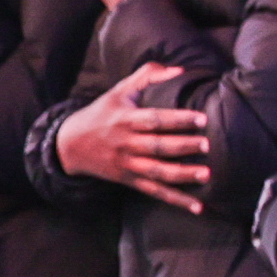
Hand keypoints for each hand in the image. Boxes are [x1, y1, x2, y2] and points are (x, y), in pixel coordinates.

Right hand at [54, 64, 209, 211]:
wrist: (70, 145)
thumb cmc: (102, 113)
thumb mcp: (120, 90)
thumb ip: (148, 75)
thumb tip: (179, 69)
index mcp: (126, 120)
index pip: (154, 120)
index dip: (177, 119)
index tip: (202, 119)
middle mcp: (127, 144)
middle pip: (157, 147)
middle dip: (183, 147)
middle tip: (207, 145)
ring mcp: (127, 165)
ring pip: (157, 172)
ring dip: (182, 175)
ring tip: (206, 175)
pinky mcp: (129, 181)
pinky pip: (155, 192)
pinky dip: (176, 200)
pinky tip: (197, 208)